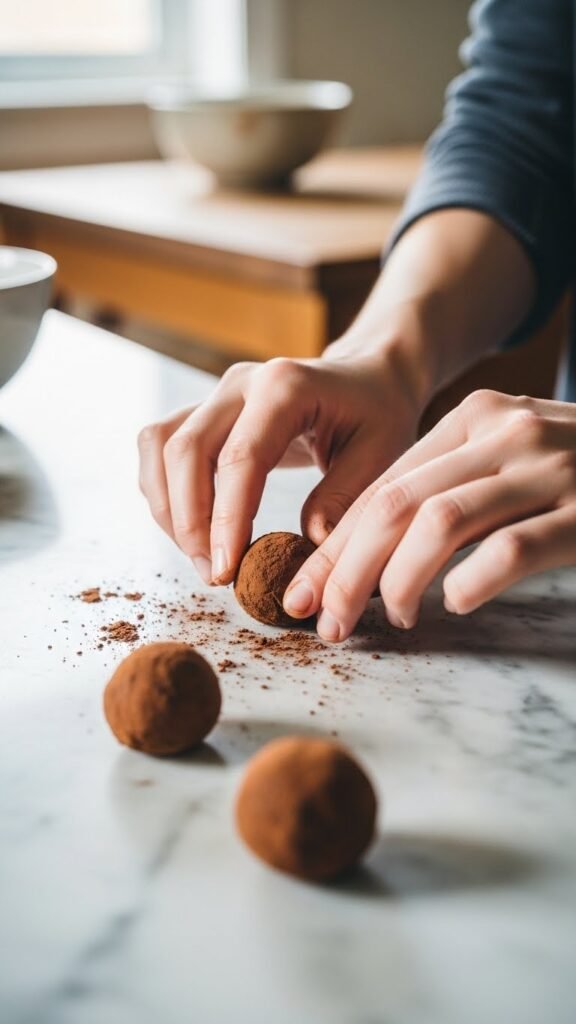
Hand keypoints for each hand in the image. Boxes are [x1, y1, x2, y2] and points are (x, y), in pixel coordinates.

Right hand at [137, 345, 423, 584]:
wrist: (367, 378)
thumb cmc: (377, 415)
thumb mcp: (382, 455)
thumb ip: (343, 500)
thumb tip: (307, 549)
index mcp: (285, 386)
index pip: (239, 457)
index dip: (225, 519)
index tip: (226, 570)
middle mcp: (241, 383)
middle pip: (184, 450)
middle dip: (189, 522)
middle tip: (214, 575)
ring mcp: (216, 394)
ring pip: (159, 446)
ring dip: (168, 509)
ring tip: (201, 558)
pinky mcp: (204, 411)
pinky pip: (160, 448)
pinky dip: (165, 493)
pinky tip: (193, 530)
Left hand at [283, 390, 575, 638]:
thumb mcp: (508, 460)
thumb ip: (449, 486)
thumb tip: (365, 551)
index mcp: (476, 419)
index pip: (384, 484)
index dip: (336, 544)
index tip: (305, 590)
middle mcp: (506, 433)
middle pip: (396, 504)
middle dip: (346, 569)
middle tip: (324, 620)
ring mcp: (550, 469)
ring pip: (439, 523)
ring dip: (396, 582)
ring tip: (389, 619)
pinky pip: (512, 548)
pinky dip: (472, 581)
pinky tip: (457, 603)